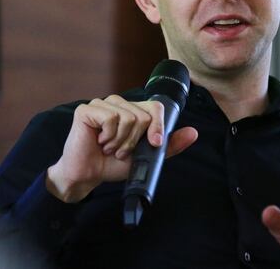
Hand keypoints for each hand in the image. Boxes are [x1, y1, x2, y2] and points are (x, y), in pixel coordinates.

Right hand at [46, 95, 197, 202]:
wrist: (88, 175)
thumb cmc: (113, 164)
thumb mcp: (146, 156)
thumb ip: (168, 145)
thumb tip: (193, 133)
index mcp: (133, 110)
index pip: (155, 107)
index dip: (157, 126)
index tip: (153, 144)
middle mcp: (119, 104)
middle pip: (143, 115)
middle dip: (135, 141)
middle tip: (121, 150)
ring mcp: (103, 104)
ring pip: (129, 117)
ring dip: (121, 141)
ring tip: (110, 148)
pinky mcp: (87, 110)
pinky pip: (111, 118)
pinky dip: (109, 136)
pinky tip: (100, 142)